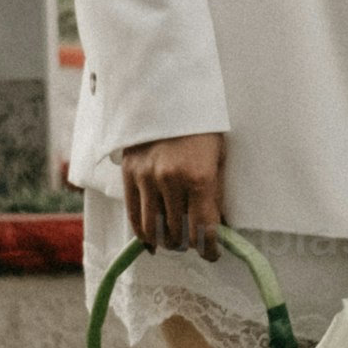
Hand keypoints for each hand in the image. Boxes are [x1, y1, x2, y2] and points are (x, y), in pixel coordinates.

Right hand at [118, 132, 227, 259]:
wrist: (169, 94)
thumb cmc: (202, 126)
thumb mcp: (219, 157)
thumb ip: (216, 193)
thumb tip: (218, 227)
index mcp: (199, 176)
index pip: (204, 228)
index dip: (210, 248)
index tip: (212, 254)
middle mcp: (171, 180)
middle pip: (178, 232)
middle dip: (188, 244)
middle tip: (193, 245)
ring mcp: (146, 177)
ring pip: (153, 229)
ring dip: (165, 242)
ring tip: (174, 242)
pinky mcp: (129, 173)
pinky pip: (133, 215)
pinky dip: (142, 234)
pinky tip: (151, 242)